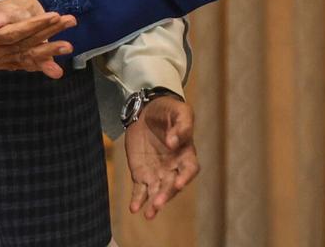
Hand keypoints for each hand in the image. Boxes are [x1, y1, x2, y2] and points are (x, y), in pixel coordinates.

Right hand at [0, 0, 75, 77]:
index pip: (14, 32)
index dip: (36, 25)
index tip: (54, 15)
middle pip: (25, 45)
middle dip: (50, 34)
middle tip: (72, 22)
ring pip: (22, 58)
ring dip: (46, 52)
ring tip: (68, 46)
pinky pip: (14, 65)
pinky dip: (31, 63)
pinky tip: (49, 61)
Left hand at [124, 95, 199, 218]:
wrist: (146, 110)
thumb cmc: (168, 110)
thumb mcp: (180, 111)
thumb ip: (182, 125)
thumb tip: (173, 142)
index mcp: (186, 153)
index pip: (190, 169)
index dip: (185, 177)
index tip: (179, 183)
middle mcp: (173, 166)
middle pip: (172, 185)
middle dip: (166, 195)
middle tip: (158, 203)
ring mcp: (157, 172)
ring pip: (157, 192)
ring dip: (154, 204)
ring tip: (148, 214)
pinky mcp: (141, 174)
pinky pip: (140, 190)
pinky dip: (138, 200)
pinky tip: (134, 208)